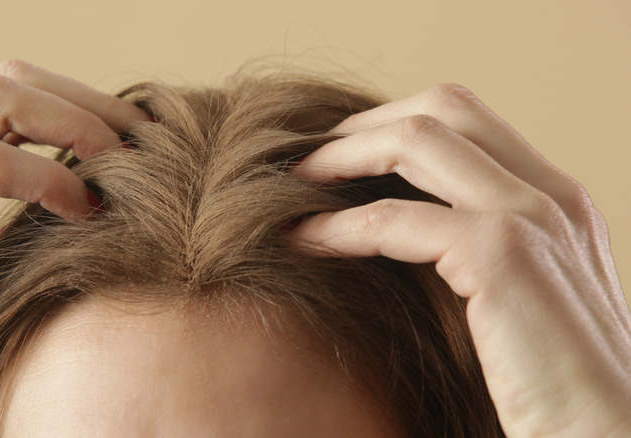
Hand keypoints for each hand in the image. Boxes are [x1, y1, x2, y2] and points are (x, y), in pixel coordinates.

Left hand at [290, 84, 630, 436]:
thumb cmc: (552, 386)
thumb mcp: (517, 299)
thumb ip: (475, 252)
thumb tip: (398, 229)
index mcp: (556, 199)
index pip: (467, 121)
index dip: (391, 125)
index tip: (337, 156)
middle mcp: (552, 193)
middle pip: (443, 108)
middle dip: (363, 126)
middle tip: (306, 159)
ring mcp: (533, 217)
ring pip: (417, 141)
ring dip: (340, 158)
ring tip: (288, 184)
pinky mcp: (505, 257)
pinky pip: (395, 219)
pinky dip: (339, 224)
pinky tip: (304, 240)